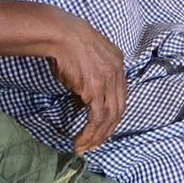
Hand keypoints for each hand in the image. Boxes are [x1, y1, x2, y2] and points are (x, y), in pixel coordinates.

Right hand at [47, 12, 126, 154]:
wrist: (62, 35)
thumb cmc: (68, 46)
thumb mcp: (87, 61)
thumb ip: (90, 80)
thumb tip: (82, 103)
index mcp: (118, 64)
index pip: (121, 96)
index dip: (113, 115)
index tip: (103, 128)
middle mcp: (117, 73)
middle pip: (119, 109)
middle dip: (108, 130)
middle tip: (96, 144)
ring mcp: (108, 81)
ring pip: (109, 117)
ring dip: (97, 136)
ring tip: (85, 148)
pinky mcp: (94, 89)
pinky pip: (97, 118)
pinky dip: (90, 133)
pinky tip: (80, 142)